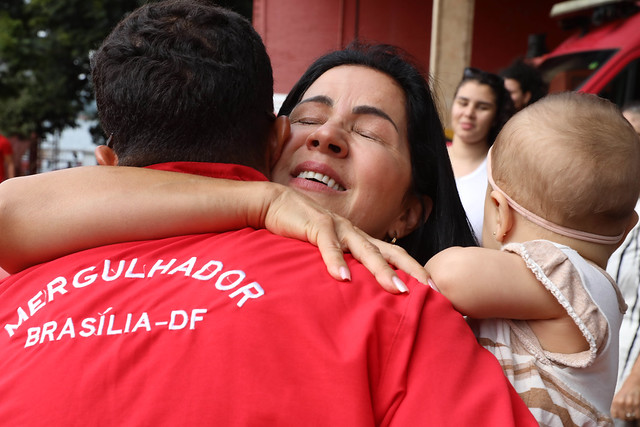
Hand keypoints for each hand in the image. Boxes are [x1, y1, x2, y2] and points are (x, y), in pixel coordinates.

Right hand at [262, 187, 427, 292]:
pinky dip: (336, 261)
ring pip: (365, 250)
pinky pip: (328, 245)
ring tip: (396, 290)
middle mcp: (355, 233)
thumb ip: (341, 266)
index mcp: (360, 239)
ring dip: (381, 271)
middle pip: (390, 253)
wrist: (275, 204)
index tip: (434, 292)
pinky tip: (343, 278)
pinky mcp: (316, 226)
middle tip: (430, 292)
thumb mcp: (326, 251)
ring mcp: (338, 227)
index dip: (414, 271)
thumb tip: (356, 293)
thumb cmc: (302, 231)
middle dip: (411, 272)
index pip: (395, 255)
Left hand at [611, 373, 639, 420]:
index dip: (617, 417)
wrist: (634, 382)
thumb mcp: (617, 396)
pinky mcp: (637, 404)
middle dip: (625, 418)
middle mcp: (622, 402)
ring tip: (631, 413)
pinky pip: (637, 415)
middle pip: (623, 417)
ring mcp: (630, 404)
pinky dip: (637, 415)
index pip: (614, 415)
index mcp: (615, 401)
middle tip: (627, 416)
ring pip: (631, 417)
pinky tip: (636, 411)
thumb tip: (616, 414)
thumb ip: (616, 405)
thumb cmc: (626, 389)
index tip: (619, 416)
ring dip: (631, 416)